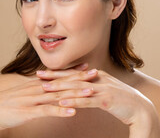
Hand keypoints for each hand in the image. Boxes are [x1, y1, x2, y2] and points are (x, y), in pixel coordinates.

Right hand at [0, 63, 91, 129]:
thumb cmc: (11, 101)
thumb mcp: (27, 91)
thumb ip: (40, 87)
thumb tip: (53, 84)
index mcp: (39, 84)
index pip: (59, 75)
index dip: (74, 71)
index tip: (87, 66)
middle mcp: (39, 88)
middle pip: (63, 82)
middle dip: (80, 78)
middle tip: (95, 74)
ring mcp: (34, 99)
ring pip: (58, 96)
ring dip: (75, 93)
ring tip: (90, 91)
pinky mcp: (29, 112)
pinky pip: (47, 111)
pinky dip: (60, 111)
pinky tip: (72, 112)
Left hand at [39, 69, 159, 137]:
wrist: (139, 107)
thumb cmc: (120, 97)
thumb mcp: (105, 86)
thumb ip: (92, 83)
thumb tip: (79, 83)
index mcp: (96, 75)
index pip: (73, 72)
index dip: (58, 72)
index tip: (44, 72)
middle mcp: (97, 79)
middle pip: (72, 78)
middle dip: (54, 77)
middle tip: (39, 76)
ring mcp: (102, 88)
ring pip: (77, 88)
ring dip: (60, 89)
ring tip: (45, 89)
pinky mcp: (106, 100)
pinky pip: (86, 101)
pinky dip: (73, 101)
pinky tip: (62, 102)